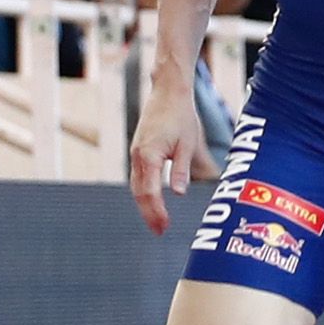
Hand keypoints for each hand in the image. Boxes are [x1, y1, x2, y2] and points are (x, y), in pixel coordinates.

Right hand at [128, 71, 203, 234]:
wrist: (168, 93)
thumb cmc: (181, 117)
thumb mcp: (187, 144)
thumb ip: (181, 169)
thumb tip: (178, 193)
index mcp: (149, 155)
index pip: (150, 191)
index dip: (155, 211)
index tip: (163, 226)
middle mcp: (137, 156)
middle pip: (139, 192)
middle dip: (148, 213)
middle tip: (159, 232)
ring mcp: (136, 153)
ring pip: (136, 185)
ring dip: (145, 205)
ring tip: (157, 222)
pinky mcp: (139, 150)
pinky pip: (138, 176)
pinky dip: (144, 191)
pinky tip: (153, 201)